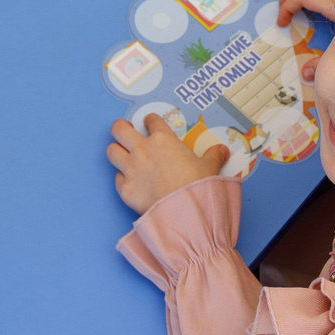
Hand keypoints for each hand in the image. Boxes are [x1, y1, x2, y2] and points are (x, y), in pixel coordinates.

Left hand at [108, 116, 229, 214]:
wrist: (184, 213)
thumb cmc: (198, 186)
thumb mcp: (209, 168)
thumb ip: (213, 156)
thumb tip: (222, 150)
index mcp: (163, 140)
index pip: (152, 121)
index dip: (151, 121)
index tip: (151, 123)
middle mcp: (142, 150)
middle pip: (119, 129)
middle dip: (121, 128)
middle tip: (127, 131)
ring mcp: (131, 169)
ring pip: (111, 151)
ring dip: (117, 151)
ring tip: (123, 154)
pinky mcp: (125, 190)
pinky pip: (117, 179)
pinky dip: (122, 179)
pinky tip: (130, 181)